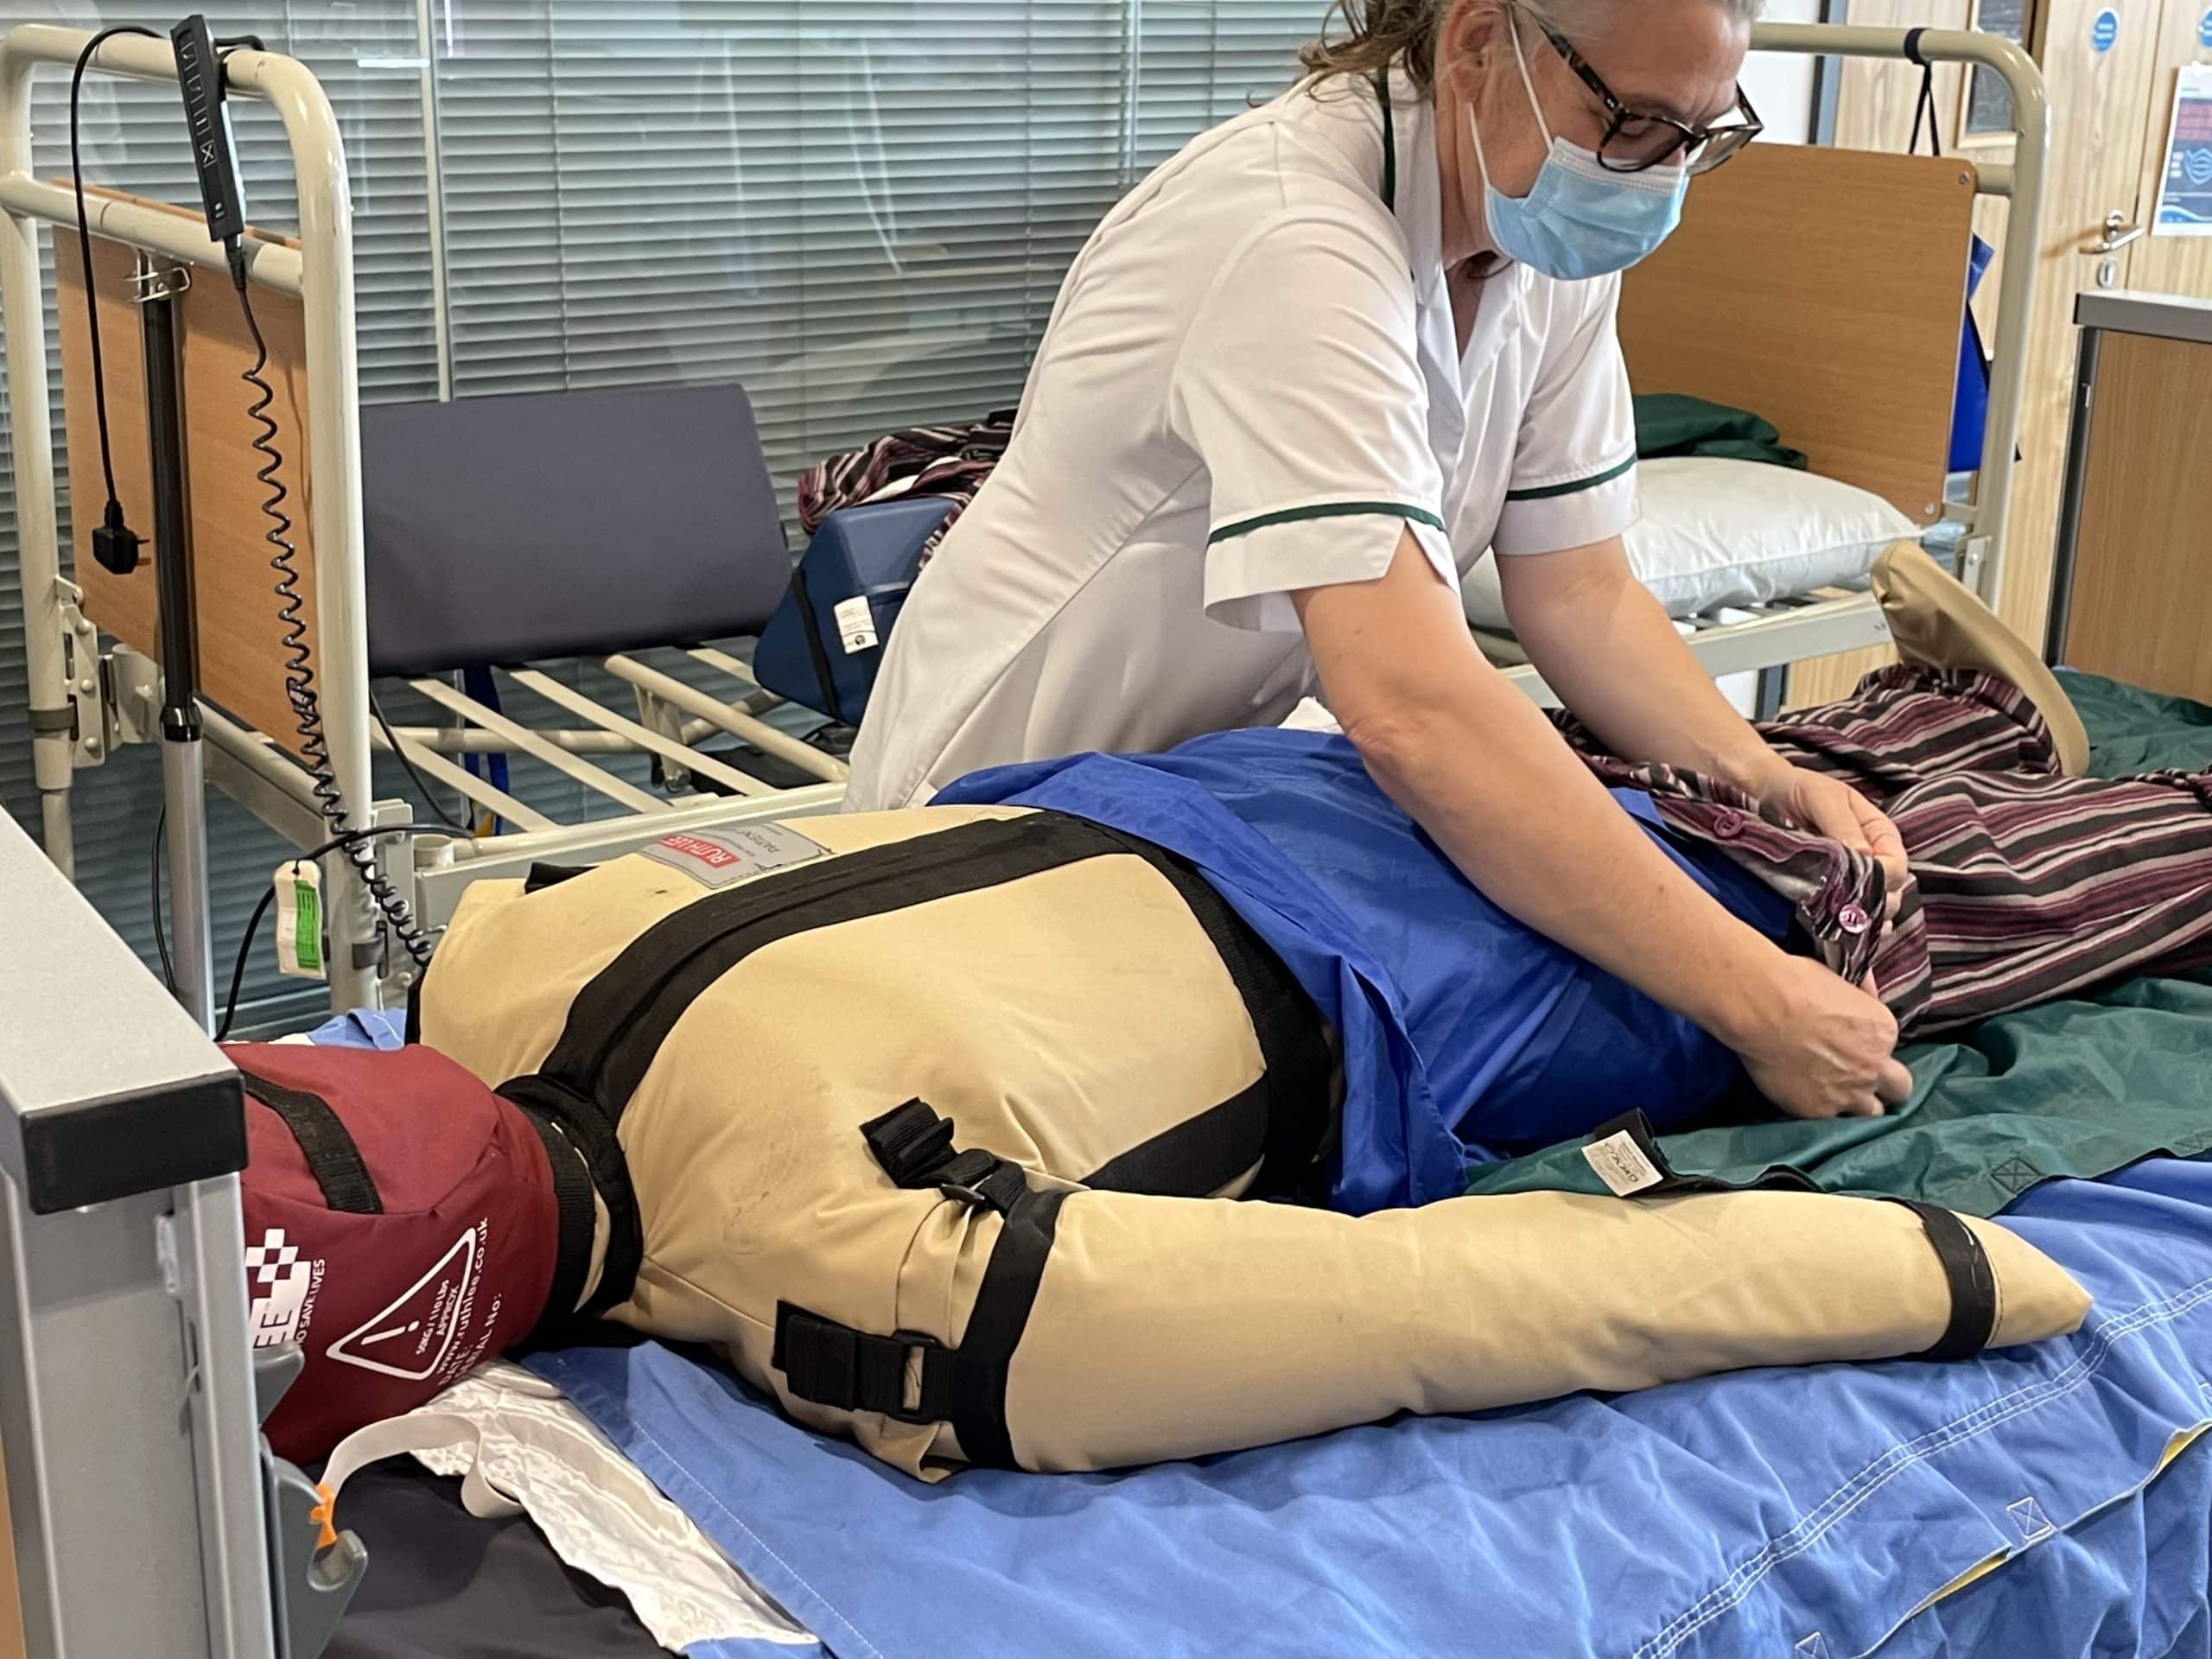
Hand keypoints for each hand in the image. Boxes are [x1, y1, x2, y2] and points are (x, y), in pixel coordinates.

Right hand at [1729, 954, 1914, 1119]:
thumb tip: (1867, 985)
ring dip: (1858, 1104)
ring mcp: (1848, 1093)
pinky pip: (1830, 1119)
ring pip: (1872, 1113)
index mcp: (1883, 1032)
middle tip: (1859, 1078)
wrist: (1760, 1007)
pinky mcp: (1817, 1111)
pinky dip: (1819, 1108)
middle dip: (1884, 1085)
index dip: (1874, 1051)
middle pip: (1899, 1089)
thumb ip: (1862, 994)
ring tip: (1834, 1092)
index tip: (1854, 1047)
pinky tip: (1804, 1093)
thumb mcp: (1839, 979)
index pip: (1894, 1051)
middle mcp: (1874, 1067)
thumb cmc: (1796, 983)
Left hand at [1753, 764, 1909, 922]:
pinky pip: (1852, 915)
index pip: (1896, 866)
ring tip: (1839, 924)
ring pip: (1874, 908)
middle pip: (1891, 892)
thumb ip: (1842, 824)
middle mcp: (1875, 857)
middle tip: (1843, 909)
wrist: (1768, 793)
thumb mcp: (1821, 798)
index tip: (1857, 883)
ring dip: (1861, 919)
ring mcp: (1856, 876)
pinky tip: (1842, 936)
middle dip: (1873, 903)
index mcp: (1880, 833)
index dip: (1884, 878)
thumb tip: (1865, 854)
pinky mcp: (1835, 891)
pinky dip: (1851, 928)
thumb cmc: (1798, 789)